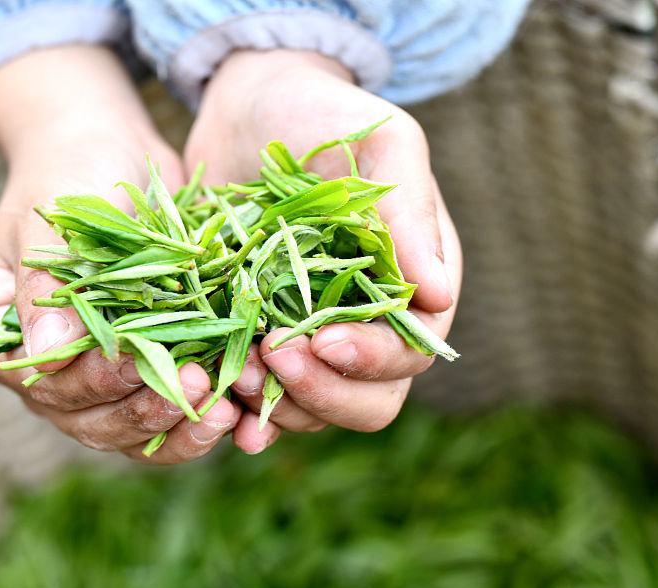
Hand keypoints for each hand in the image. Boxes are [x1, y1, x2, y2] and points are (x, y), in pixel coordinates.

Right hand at [0, 46, 240, 462]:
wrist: (114, 152)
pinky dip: (203, 424)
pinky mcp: (150, 376)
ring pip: (133, 435)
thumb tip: (43, 361)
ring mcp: (101, 382)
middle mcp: (51, 375)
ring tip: (224, 410)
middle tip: (196, 383)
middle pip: (90, 421)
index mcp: (9, 339)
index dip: (88, 381)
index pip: (42, 383)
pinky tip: (241, 415)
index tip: (132, 358)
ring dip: (178, 430)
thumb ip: (45, 289)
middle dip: (145, 411)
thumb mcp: (52, 218)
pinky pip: (171, 423)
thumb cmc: (70, 173)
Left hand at [186, 49, 461, 453]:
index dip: (370, 361)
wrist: (248, 105)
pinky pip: (257, 400)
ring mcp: (310, 340)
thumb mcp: (383, 144)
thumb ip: (410, 214)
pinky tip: (218, 408)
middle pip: (367, 404)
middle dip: (321, 393)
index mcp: (413, 288)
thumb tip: (439, 295)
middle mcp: (367, 326)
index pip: (408, 354)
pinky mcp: (257, 340)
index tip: (323, 341)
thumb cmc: (327, 114)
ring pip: (310, 411)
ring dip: (275, 404)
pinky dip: (239, 411)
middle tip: (272, 356)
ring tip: (235, 369)